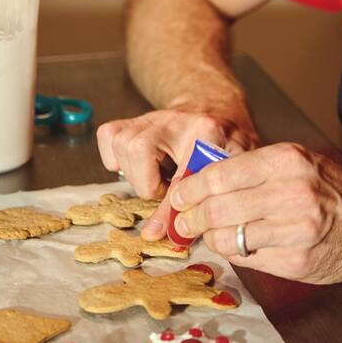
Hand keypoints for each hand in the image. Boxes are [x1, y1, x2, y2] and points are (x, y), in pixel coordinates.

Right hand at [95, 104, 257, 239]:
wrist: (214, 107)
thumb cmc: (225, 141)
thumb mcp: (233, 165)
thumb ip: (213, 196)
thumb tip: (180, 235)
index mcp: (206, 131)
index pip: (181, 174)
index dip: (167, 207)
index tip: (157, 231)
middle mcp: (174, 119)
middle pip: (139, 149)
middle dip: (147, 183)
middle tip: (166, 191)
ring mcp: (151, 116)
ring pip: (122, 144)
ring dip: (134, 173)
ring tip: (156, 178)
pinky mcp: (133, 118)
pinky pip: (108, 136)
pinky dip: (115, 157)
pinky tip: (136, 166)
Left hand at [167, 142, 341, 283]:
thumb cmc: (334, 190)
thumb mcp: (299, 162)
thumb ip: (254, 169)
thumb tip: (202, 180)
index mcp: (288, 161)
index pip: (220, 175)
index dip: (191, 188)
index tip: (179, 195)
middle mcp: (292, 194)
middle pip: (217, 208)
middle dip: (191, 217)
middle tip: (183, 221)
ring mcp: (295, 231)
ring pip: (227, 237)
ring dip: (210, 238)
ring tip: (209, 234)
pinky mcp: (296, 262)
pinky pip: (247, 259)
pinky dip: (235, 253)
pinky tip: (238, 245)